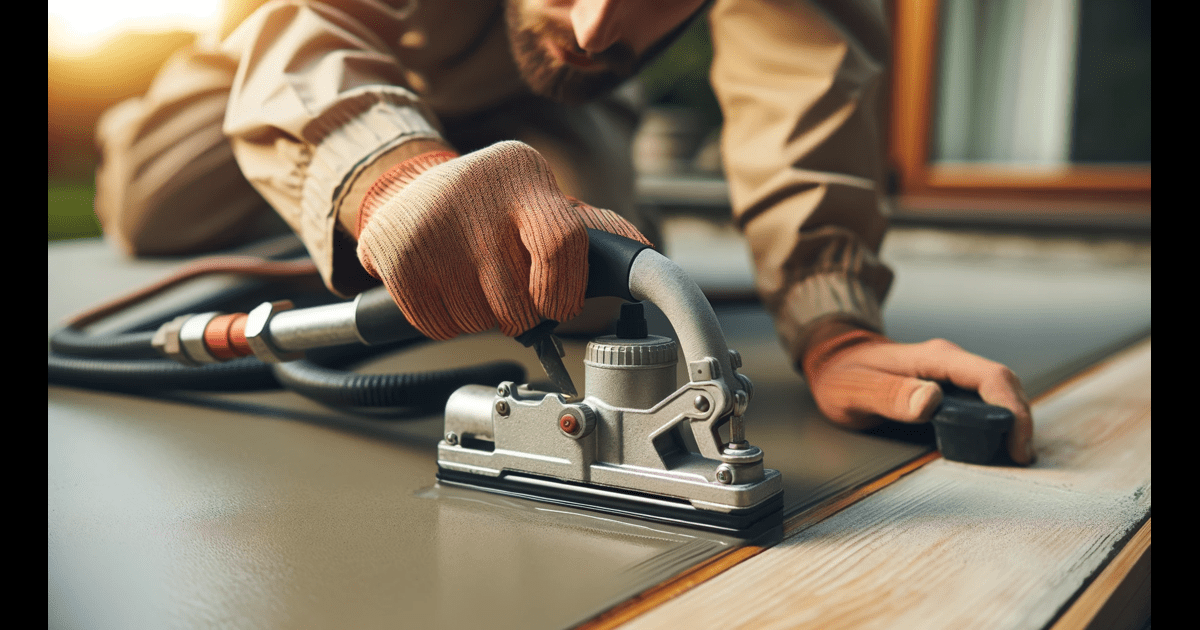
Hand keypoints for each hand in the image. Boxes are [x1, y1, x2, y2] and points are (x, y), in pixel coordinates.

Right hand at [355, 140, 649, 339]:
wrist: (407, 191)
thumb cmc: (492, 204)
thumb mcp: (543, 202)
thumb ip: (594, 227)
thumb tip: (640, 249)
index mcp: (523, 175)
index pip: (562, 242)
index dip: (564, 290)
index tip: (558, 304)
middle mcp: (476, 194)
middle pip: (518, 298)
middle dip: (520, 313)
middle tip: (510, 292)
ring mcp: (431, 228)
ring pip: (478, 318)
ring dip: (482, 318)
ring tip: (472, 281)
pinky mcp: (396, 258)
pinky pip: (438, 325)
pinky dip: (447, 322)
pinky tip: (444, 287)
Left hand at [802, 321, 1033, 463]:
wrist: (832, 361)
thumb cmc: (841, 375)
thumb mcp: (856, 389)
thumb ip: (890, 395)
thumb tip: (930, 400)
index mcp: (934, 358)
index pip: (991, 376)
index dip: (1012, 409)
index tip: (1017, 443)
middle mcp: (948, 362)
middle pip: (1004, 385)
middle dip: (1020, 420)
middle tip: (1021, 456)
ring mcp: (950, 374)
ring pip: (997, 394)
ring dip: (1012, 422)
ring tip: (1014, 455)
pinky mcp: (947, 388)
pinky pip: (981, 402)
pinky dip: (995, 422)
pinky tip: (995, 444)